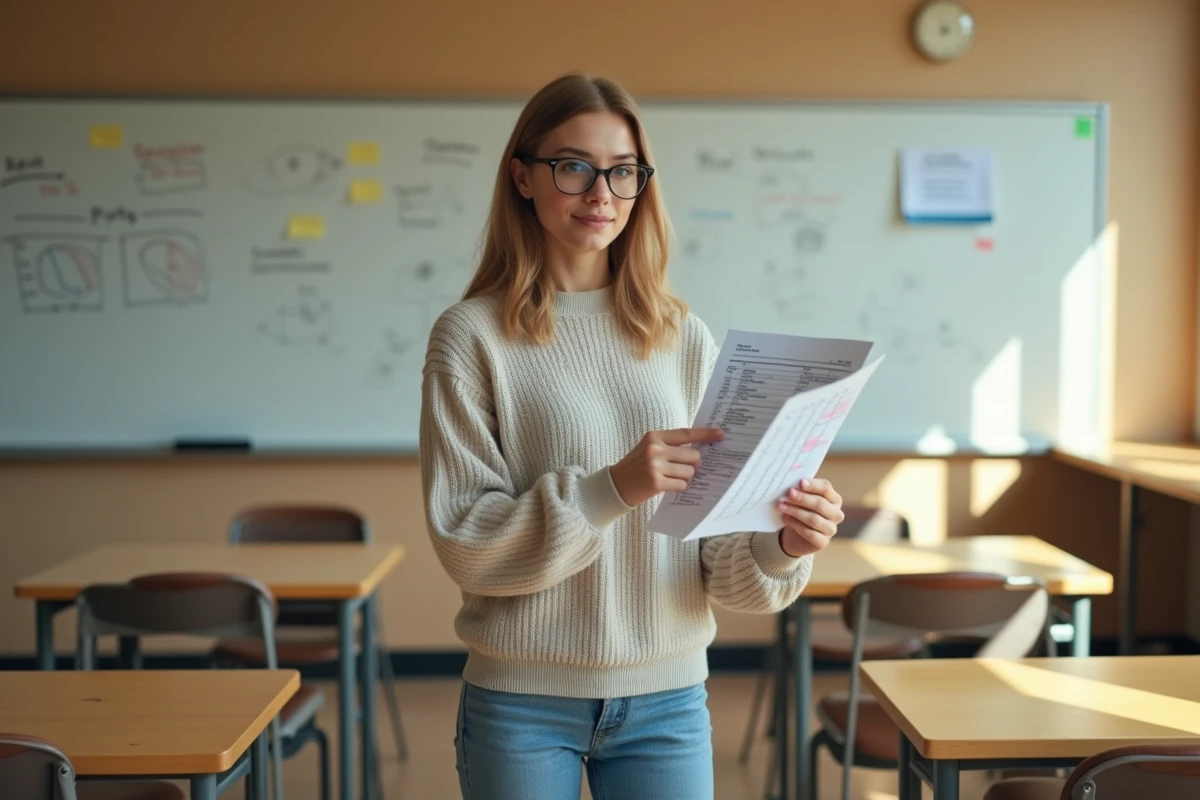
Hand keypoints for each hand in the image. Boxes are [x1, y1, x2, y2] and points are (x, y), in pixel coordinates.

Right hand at [609, 427, 724, 506]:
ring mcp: (655, 466)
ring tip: (672, 477)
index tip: (720, 434)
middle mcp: (655, 449)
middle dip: (694, 464)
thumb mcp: (649, 447)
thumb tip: (700, 448)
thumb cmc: (636, 465)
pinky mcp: (656, 483)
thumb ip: (671, 445)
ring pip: (689, 472)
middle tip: (686, 468)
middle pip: (693, 455)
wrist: (616, 484)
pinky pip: (682, 485)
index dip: (705, 434)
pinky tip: (668, 485)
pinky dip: (679, 487)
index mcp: (654, 436)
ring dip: (686, 477)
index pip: (686, 434)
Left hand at [776, 477, 843, 557]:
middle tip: (788, 494)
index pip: (826, 488)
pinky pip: (809, 533)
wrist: (797, 535)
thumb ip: (802, 490)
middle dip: (802, 498)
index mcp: (834, 499)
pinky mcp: (823, 542)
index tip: (800, 482)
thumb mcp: (803, 498)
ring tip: (781, 506)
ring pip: (814, 519)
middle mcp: (836, 514)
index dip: (813, 485)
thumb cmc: (802, 511)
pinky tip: (785, 518)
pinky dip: (795, 524)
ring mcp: (831, 529)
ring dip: (795, 511)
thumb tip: (792, 483)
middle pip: (820, 504)